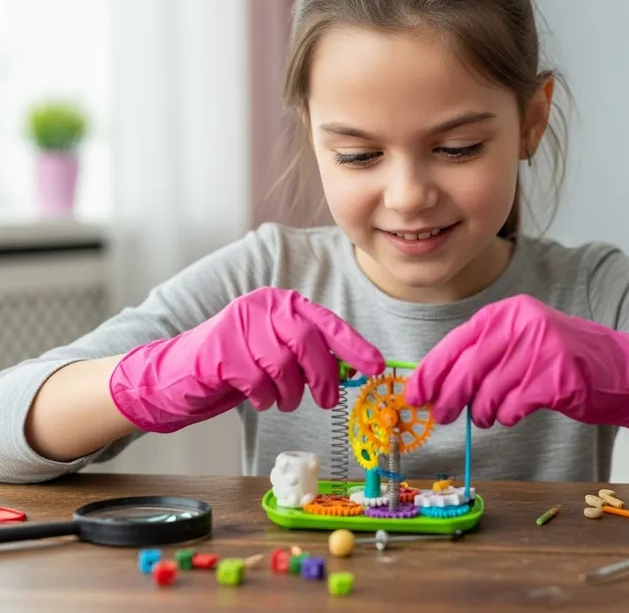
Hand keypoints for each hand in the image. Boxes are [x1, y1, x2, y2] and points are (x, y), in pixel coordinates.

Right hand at [109, 288, 384, 432]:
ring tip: (282, 400)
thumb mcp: (278, 354)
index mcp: (282, 303)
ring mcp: (239, 325)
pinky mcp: (220, 350)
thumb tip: (352, 371)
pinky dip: (264, 397)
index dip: (354, 346)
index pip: (327, 322)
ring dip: (289, 392)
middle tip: (328, 400)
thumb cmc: (237, 365)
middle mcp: (263, 306)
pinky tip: (258, 398)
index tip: (376, 367)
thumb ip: (310, 355)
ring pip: (283, 364)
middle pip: (308, 341)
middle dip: (324, 376)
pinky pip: (257, 380)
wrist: (178, 374)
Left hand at [405, 294, 628, 435]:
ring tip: (486, 416)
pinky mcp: (557, 377)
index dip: (431, 371)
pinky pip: (514, 406)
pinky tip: (513, 414)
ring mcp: (541, 348)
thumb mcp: (520, 342)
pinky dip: (507, 416)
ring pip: (489, 392)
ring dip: (481, 412)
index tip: (414, 394)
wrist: (622, 370)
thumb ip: (483, 356)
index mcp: (508, 312)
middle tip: (439, 415)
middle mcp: (522, 323)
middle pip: (468, 368)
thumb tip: (436, 385)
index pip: (457, 342)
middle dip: (447, 397)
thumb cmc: (562, 359)